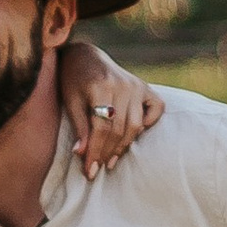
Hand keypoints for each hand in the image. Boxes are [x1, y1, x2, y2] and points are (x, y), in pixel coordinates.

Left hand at [57, 40, 165, 179]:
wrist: (85, 56)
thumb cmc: (73, 80)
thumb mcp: (70, 101)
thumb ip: (79, 127)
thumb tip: (82, 154)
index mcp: (100, 87)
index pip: (101, 128)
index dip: (95, 151)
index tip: (89, 170)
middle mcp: (122, 86)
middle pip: (119, 129)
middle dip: (108, 153)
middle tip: (97, 169)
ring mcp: (136, 85)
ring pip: (136, 125)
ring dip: (124, 146)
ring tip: (111, 161)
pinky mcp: (145, 86)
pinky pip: (156, 108)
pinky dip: (150, 123)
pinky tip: (136, 134)